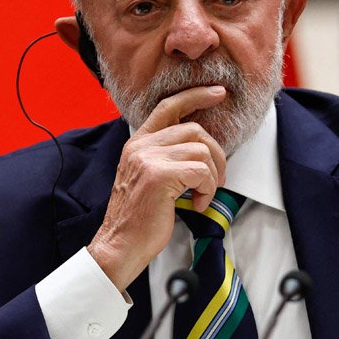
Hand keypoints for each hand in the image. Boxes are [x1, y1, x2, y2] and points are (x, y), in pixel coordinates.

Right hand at [87, 85, 227, 291]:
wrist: (120, 245)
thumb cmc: (139, 218)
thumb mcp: (148, 177)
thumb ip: (166, 157)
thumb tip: (201, 149)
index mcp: (138, 143)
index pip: (168, 106)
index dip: (196, 96)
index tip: (218, 93)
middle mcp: (141, 146)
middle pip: (195, 130)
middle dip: (216, 154)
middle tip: (216, 179)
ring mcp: (149, 159)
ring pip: (202, 150)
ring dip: (211, 176)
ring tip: (202, 195)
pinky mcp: (160, 175)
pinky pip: (201, 171)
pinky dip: (207, 189)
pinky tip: (196, 203)